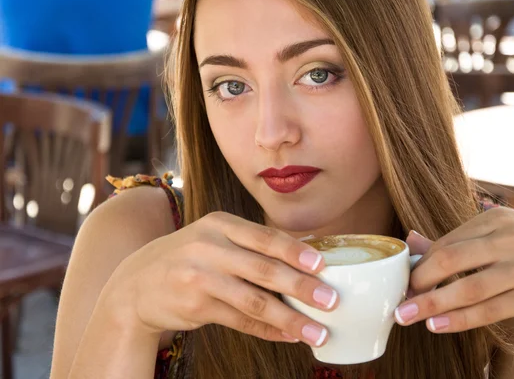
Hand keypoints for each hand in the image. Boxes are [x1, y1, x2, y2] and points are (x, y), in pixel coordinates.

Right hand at [100, 211, 337, 346]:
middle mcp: (209, 247)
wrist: (135, 283)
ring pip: (254, 301)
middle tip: (331, 300)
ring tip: (317, 331)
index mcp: (220, 224)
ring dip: (290, 318)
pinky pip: (240, 321)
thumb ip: (251, 244)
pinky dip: (268, 330)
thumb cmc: (188, 257)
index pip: (265, 237)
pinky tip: (289, 335)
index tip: (323, 265)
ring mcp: (200, 278)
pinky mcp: (196, 306)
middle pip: (264, 269)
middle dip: (301, 286)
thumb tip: (306, 253)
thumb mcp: (214, 238)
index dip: (296, 251)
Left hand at [394, 207, 513, 340]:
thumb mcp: (496, 240)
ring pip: (468, 288)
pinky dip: (459, 319)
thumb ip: (454, 242)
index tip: (402, 282)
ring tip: (407, 316)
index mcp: (496, 218)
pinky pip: (488, 310)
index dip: (419, 265)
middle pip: (452, 259)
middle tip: (398, 300)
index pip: (446, 242)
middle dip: (419, 281)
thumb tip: (408, 240)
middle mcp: (511, 238)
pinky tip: (436, 326)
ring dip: (432, 304)